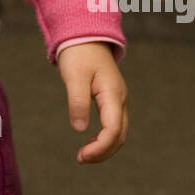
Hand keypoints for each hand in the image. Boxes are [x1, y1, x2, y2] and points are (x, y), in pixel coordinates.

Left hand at [57, 42, 127, 163]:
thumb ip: (77, 101)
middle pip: (120, 136)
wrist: (85, 36)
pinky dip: (105, 139)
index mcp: (113, 94)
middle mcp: (120, 100)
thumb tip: (80, 129)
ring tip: (84, 155)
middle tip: (81, 159)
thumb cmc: (78, 54)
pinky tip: (90, 142)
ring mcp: (118, 100)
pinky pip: (114, 125)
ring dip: (105, 148)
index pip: (113, 130)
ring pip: (119, 133)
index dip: (100, 147)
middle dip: (103, 152)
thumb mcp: (74, 76)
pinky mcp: (112, 100)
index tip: (81, 155)